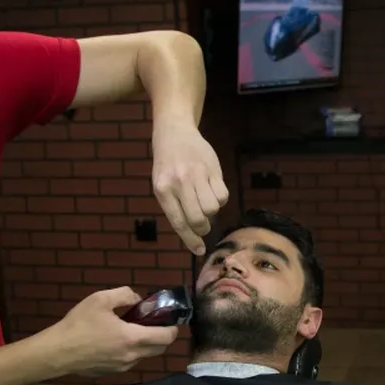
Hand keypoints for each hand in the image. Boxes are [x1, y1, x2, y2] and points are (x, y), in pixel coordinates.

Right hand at [39, 287, 178, 375]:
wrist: (56, 352)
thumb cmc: (79, 324)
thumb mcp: (100, 299)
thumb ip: (125, 295)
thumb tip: (138, 300)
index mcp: (133, 338)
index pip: (166, 337)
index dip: (172, 328)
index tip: (169, 319)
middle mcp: (132, 356)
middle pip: (160, 349)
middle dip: (163, 336)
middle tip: (153, 323)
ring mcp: (122, 367)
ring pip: (145, 356)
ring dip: (147, 344)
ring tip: (134, 330)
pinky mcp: (111, 373)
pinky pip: (130, 362)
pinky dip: (132, 352)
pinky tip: (117, 341)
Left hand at [151, 122, 229, 254]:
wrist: (175, 133)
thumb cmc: (167, 165)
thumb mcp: (161, 185)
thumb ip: (174, 207)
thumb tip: (193, 234)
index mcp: (162, 189)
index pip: (178, 221)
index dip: (190, 240)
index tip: (199, 251)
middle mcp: (179, 182)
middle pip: (199, 218)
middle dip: (203, 227)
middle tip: (203, 225)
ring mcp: (197, 174)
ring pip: (213, 208)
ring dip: (211, 211)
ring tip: (204, 201)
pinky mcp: (212, 168)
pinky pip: (223, 195)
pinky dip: (219, 198)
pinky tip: (211, 190)